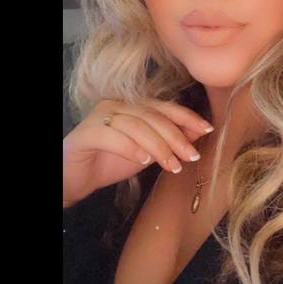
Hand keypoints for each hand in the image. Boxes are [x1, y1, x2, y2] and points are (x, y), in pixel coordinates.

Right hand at [62, 98, 213, 206]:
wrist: (74, 178)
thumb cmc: (111, 162)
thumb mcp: (146, 152)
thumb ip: (168, 140)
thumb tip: (199, 132)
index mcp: (132, 106)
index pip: (165, 107)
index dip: (187, 117)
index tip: (207, 129)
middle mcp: (116, 105)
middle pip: (153, 116)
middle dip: (176, 136)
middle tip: (191, 156)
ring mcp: (99, 116)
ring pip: (136, 125)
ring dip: (158, 145)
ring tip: (172, 165)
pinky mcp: (85, 133)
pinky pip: (112, 135)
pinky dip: (130, 147)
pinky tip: (143, 160)